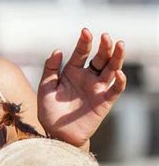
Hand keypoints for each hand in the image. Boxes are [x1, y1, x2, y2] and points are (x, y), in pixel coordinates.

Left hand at [37, 28, 126, 147]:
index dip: (84, 42)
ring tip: (119, 44)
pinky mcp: (104, 102)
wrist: (57, 134)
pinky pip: (114, 90)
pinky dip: (119, 82)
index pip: (81, 53)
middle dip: (104, 47)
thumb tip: (57, 50)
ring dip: (116, 58)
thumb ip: (50, 69)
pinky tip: (119, 73)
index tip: (85, 31)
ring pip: (111, 70)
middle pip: (100, 58)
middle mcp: (87, 77)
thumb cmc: (49, 111)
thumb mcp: (45, 88)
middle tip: (106, 36)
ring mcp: (97, 89)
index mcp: (73, 71)